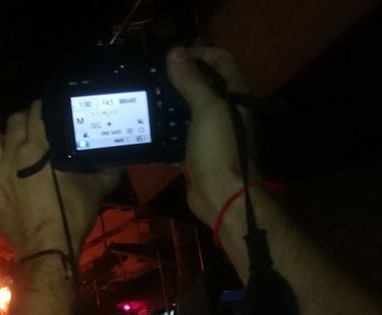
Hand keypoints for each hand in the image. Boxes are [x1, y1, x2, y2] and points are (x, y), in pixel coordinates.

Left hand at [0, 100, 121, 258]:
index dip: (42, 108)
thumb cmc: (71, 215)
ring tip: (5, 149)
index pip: (37, 113)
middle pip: (12, 122)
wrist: (49, 247)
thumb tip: (119, 161)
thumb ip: (107, 171)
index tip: (47, 110)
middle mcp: (13, 155)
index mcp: (39, 148)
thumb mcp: (95, 189)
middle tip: (31, 131)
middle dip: (22, 122)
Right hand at [166, 46, 255, 225]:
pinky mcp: (197, 150)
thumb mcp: (207, 109)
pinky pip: (179, 132)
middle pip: (202, 83)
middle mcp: (226, 109)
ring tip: (146, 99)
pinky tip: (148, 127)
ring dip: (169, 103)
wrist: (220, 195)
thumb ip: (192, 81)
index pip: (220, 60)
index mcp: (235, 95)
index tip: (171, 59)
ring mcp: (212, 131)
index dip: (198, 53)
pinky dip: (166, 128)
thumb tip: (175, 52)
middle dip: (178, 78)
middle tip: (152, 79)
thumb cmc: (218, 149)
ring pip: (188, 108)